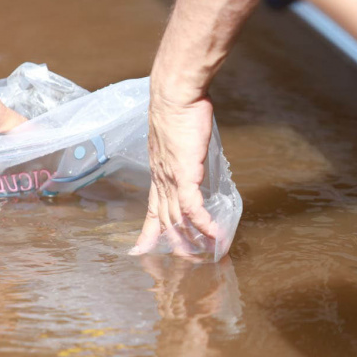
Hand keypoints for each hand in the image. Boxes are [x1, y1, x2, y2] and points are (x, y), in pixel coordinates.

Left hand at [132, 87, 217, 256]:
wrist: (175, 95)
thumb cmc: (178, 109)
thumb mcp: (178, 137)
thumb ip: (184, 150)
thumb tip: (192, 151)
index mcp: (158, 172)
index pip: (153, 209)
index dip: (149, 231)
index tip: (141, 248)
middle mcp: (161, 179)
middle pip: (165, 220)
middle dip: (174, 243)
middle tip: (184, 262)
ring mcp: (171, 179)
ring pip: (179, 219)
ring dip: (192, 239)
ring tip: (204, 255)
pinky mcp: (185, 174)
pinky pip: (194, 207)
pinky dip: (204, 224)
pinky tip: (215, 236)